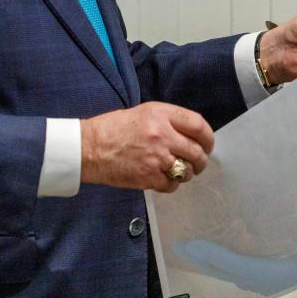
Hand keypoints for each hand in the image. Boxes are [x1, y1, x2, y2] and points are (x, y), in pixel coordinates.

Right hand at [80, 101, 214, 191]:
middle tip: (198, 163)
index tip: (207, 144)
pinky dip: (171, 184)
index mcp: (162, 115)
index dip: (208, 138)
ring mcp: (156, 157)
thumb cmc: (113, 128)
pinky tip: (164, 179)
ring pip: (186, 170)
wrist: (88, 148)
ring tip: (179, 171)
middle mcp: (163, 135)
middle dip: (201, 160)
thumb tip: (190, 134)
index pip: (199, 126)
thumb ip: (169, 120)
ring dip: (186, 173)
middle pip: (197, 151)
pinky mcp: (148, 177)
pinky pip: (171, 184)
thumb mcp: (144, 112)